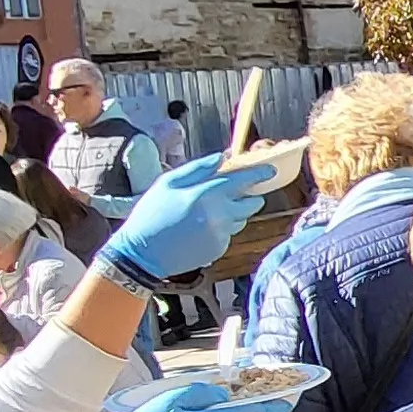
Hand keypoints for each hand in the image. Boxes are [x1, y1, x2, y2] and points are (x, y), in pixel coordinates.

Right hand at [98, 150, 281, 291]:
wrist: (142, 253)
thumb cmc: (152, 214)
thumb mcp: (168, 183)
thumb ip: (199, 169)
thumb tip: (222, 158)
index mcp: (207, 194)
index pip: (243, 181)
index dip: (259, 174)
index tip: (270, 171)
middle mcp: (220, 215)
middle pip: (251, 203)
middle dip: (249, 196)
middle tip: (236, 192)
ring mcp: (221, 234)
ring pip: (241, 219)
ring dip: (233, 212)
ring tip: (205, 212)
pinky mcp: (219, 249)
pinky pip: (228, 233)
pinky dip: (221, 228)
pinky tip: (199, 228)